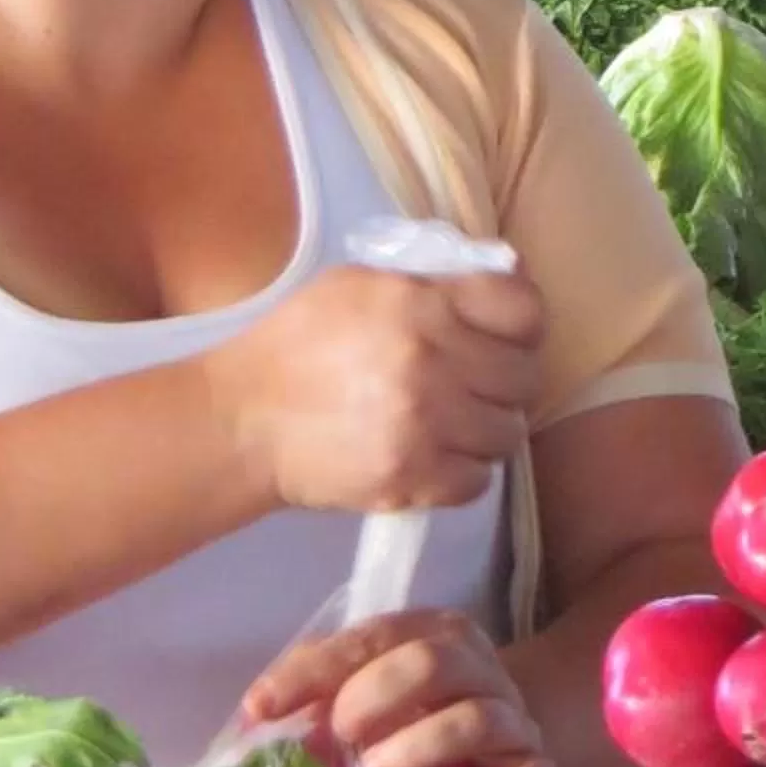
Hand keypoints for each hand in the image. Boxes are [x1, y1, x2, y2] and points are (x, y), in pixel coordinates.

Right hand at [212, 262, 544, 516]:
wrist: (241, 422)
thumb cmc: (296, 345)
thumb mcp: (357, 286)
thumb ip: (430, 285)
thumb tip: (496, 288)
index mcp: (419, 303)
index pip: (523, 309)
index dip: (522, 326)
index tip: (506, 338)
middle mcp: (431, 361)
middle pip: (524, 377)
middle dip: (505, 383)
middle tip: (475, 388)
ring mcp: (424, 425)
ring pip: (509, 433)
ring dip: (486, 431)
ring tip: (452, 426)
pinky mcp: (412, 479)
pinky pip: (479, 480)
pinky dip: (462, 473)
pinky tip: (433, 458)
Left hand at [242, 607, 549, 766]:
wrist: (519, 750)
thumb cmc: (428, 723)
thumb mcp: (378, 696)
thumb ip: (328, 691)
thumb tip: (259, 714)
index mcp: (432, 635)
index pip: (370, 638)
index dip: (312, 672)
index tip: (262, 707)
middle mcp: (476, 666)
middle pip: (431, 662)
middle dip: (375, 695)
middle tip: (340, 734)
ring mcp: (513, 717)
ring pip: (477, 717)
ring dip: (423, 745)